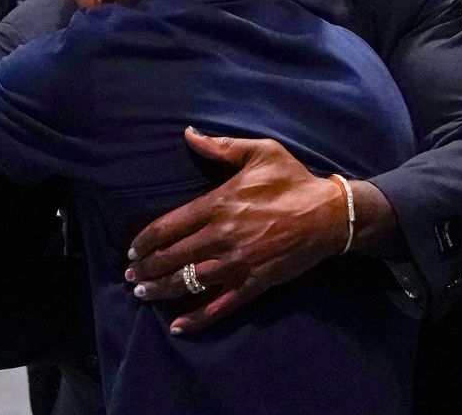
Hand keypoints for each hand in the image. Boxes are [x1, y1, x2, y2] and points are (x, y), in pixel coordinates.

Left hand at [126, 128, 348, 334]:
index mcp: (218, 205)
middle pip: (172, 258)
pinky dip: (197, 318)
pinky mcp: (253, 284)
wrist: (330, 215)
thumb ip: (221, 146)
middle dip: (146, 269)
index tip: (132, 250)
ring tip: (143, 294)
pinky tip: (177, 326)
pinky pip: (219, 306)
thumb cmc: (293, 180)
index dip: (145, 241)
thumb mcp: (260, 152)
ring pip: (188, 283)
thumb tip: (189, 134)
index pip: (168, 226)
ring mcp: (237, 264)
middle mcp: (221, 237)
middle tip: (131, 276)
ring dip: (161, 291)